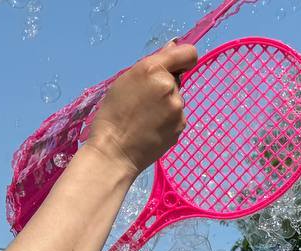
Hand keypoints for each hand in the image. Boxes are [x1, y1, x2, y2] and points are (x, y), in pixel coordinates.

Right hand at [88, 43, 197, 176]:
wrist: (113, 152)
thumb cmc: (112, 114)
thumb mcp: (125, 80)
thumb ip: (152, 64)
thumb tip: (173, 48)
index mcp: (153, 69)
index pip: (188, 53)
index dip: (184, 58)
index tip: (176, 67)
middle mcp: (169, 86)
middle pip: (177, 80)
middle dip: (165, 87)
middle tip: (143, 103)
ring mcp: (177, 108)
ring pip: (177, 99)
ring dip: (166, 105)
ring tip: (145, 119)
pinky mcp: (181, 126)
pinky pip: (177, 117)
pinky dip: (167, 121)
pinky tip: (151, 129)